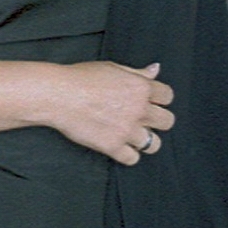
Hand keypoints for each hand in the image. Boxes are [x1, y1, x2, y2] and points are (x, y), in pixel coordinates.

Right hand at [49, 60, 174, 164]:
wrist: (58, 95)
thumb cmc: (81, 78)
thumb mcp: (113, 67)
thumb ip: (137, 72)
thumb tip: (155, 70)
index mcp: (140, 87)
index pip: (168, 96)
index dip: (160, 99)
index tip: (152, 102)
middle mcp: (138, 109)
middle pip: (167, 121)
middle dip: (158, 120)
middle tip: (145, 120)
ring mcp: (127, 129)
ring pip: (154, 144)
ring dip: (146, 140)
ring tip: (134, 136)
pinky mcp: (112, 146)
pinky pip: (133, 159)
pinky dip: (128, 155)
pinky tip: (120, 147)